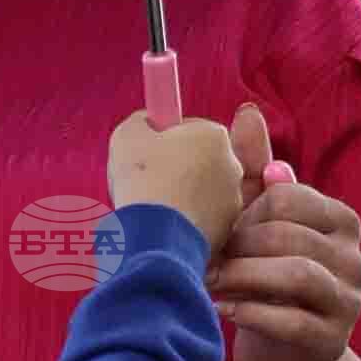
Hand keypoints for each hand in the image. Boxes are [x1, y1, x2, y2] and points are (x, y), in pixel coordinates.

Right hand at [108, 98, 245, 253]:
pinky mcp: (225, 231)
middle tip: (146, 181)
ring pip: (200, 191)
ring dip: (180, 195)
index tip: (146, 152)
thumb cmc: (143, 180)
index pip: (188, 129)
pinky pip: (200, 219)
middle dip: (175, 168)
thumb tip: (145, 123)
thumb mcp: (128, 134)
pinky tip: (162, 227)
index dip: (163, 139)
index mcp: (214, 135)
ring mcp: (231, 201)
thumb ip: (141, 122)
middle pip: (198, 160)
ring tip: (152, 207)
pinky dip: (184, 220)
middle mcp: (233, 165)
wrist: (156, 238)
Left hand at [205, 101, 360, 360]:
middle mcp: (354, 258)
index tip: (218, 230)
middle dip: (238, 246)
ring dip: (242, 276)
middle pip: (288, 235)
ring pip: (295, 274)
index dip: (245, 212)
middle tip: (203, 258)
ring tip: (209, 281)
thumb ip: (253, 173)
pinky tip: (222, 309)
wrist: (277, 354)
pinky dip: (250, 312)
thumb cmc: (263, 279)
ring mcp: (349, 301)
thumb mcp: (259, 225)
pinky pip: (291, 320)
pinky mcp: (331, 340)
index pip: (288, 198)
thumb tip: (246, 114)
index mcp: (340, 220)